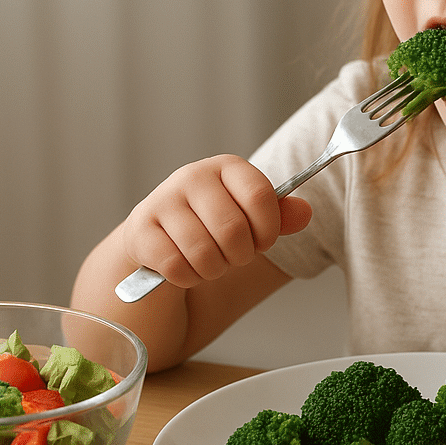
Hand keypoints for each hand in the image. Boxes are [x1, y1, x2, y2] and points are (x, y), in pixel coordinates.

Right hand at [122, 155, 311, 287]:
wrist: (160, 234)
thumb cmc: (215, 222)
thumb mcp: (251, 214)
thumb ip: (281, 215)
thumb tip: (306, 213)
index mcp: (228, 166)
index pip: (260, 196)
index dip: (268, 229)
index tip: (263, 240)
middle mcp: (193, 176)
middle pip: (232, 230)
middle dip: (240, 255)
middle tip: (235, 256)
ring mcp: (162, 200)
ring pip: (203, 252)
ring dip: (214, 269)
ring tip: (212, 262)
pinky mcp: (140, 230)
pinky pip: (176, 267)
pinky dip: (188, 278)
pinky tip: (188, 268)